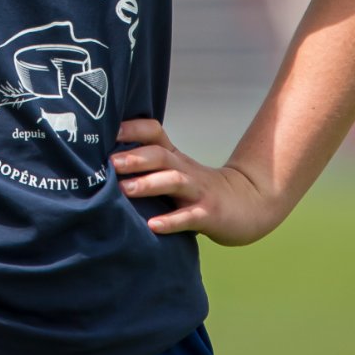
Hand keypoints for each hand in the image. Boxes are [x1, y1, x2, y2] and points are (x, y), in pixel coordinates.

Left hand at [111, 118, 285, 244]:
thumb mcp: (176, 172)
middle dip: (134, 158)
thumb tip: (105, 163)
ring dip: (148, 184)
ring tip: (124, 189)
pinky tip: (153, 226)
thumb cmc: (200, 190)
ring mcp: (198, 192)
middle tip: (110, 163)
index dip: (133, 128)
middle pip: (160, 156)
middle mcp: (185, 170)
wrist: (249, 204)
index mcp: (174, 158)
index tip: (108, 130)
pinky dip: (171, 221)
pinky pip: (189, 217)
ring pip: (173, 182)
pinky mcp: (209, 214)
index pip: (154, 132)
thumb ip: (149, 167)